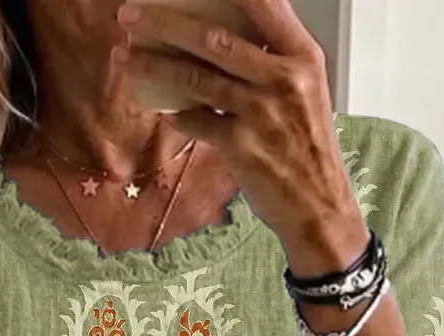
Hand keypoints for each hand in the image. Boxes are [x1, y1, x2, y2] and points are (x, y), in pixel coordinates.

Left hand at [113, 0, 369, 271]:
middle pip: (213, 36)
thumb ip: (273, 60)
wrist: (318, 206)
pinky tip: (165, 110)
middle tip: (130, 14)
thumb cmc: (308, 148)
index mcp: (303, 56)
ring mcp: (260, 112)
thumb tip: (222, 36)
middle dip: (163, 22)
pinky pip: (195, 121)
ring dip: (153, 65)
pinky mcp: (241, 146)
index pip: (263, 2)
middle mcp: (283, 78)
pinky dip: (176, 115)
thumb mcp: (305, 92)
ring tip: (125, 56)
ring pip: (194, 77)